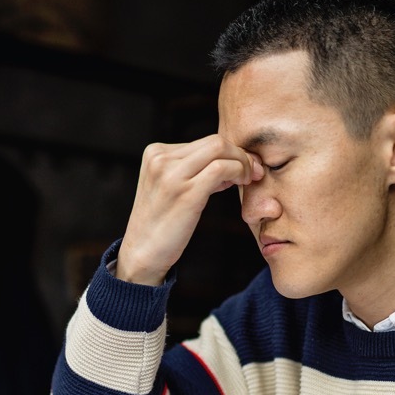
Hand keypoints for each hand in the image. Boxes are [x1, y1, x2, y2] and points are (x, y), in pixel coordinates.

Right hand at [116, 135, 262, 285]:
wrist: (142, 253)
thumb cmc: (161, 224)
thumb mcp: (170, 187)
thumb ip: (194, 170)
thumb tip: (232, 160)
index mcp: (155, 152)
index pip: (203, 142)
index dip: (229, 153)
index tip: (242, 169)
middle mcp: (161, 158)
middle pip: (214, 141)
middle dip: (240, 154)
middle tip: (253, 172)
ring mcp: (171, 174)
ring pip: (220, 149)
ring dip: (242, 163)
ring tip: (247, 180)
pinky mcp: (186, 191)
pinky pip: (222, 168)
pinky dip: (238, 172)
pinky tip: (241, 185)